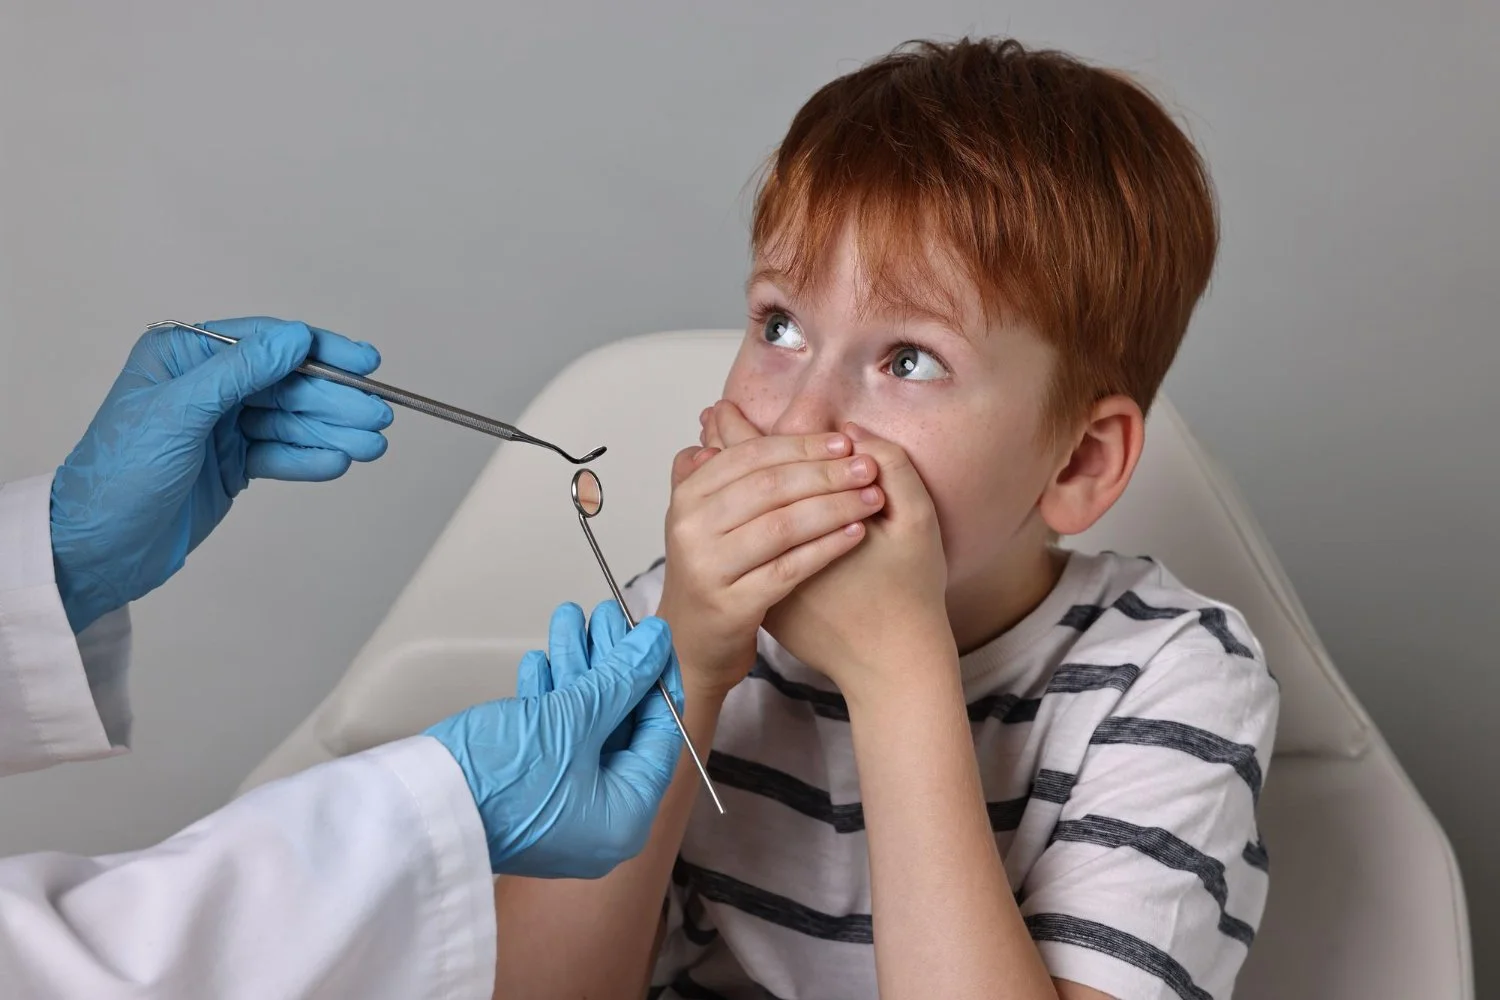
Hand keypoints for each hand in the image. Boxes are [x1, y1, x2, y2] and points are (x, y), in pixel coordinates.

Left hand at [49, 318, 393, 631]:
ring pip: (290, 422)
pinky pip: (281, 455)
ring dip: (332, 432)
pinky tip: (338, 462)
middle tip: (376, 415)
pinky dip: (310, 460)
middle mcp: (206, 386)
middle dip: (335, 400)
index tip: (364, 362)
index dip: (319, 351)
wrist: (97, 551)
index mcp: (184, 357)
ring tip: (370, 445)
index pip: (266, 343)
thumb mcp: (178, 414)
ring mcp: (221, 427)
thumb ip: (239, 372)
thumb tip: (294, 339)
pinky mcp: (232, 465)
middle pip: (287, 384)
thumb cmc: (116, 478)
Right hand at [425, 601, 684, 878]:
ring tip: (571, 620)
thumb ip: (621, 679)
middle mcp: (597, 819)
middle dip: (609, 665)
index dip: (657, 679)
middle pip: (619, 725)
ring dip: (576, 669)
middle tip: (607, 619)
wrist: (420, 810)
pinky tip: (542, 662)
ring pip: (582, 725)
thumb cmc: (498, 783)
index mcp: (625, 817)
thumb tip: (654, 647)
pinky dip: (549, 698)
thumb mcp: (574, 719)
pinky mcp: (526, 792)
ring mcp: (559, 806)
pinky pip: (551, 738)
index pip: (660, 736)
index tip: (654, 639)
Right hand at [657, 404, 885, 697]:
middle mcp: (691, 528)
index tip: (844, 442)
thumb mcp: (702, 515)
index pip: (750, 456)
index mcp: (688, 496)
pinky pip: (789, 568)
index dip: (800, 446)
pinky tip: (857, 534)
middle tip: (867, 466)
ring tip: (872, 497)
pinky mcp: (731, 605)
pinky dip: (826, 548)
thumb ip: (716, 469)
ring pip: (782, 525)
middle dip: (825, 473)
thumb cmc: (710, 573)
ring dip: (834, 506)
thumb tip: (724, 414)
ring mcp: (708, 567)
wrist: (689, 643)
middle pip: (769, 487)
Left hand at [702, 402, 950, 696]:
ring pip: (730, 519)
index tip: (727, 406)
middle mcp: (768, 554)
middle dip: (723, 450)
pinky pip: (739, 549)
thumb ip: (894, 468)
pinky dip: (734, 520)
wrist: (891, 663)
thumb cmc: (909, 592)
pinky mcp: (763, 600)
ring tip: (711, 444)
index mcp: (808, 524)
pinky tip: (735, 499)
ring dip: (724, 482)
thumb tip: (851, 432)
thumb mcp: (916, 525)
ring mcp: (759, 581)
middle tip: (713, 414)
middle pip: (736, 487)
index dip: (747, 432)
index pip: (764, 465)